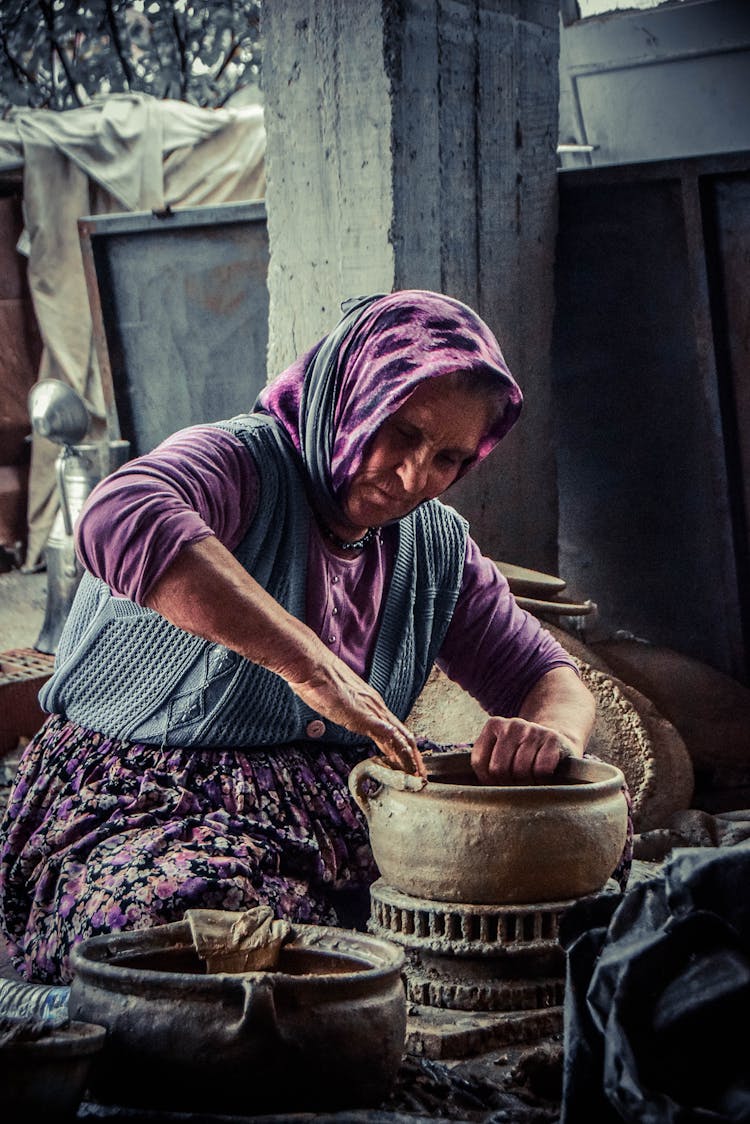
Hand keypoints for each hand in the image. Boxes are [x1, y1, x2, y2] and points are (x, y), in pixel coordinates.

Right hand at [285, 655, 425, 777]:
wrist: (311, 665)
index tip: (407, 764)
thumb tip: (336, 711)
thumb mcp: (333, 699)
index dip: (402, 748)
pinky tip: (404, 763)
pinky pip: (389, 735)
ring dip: (410, 760)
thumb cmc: (317, 679)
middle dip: (413, 758)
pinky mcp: (365, 716)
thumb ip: (340, 708)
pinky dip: (399, 751)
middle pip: (404, 736)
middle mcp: (377, 706)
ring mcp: (373, 710)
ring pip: (401, 738)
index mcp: (370, 702)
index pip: (394, 729)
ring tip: (416, 777)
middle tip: (418, 776)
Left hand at [470, 716, 574, 784]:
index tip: (498, 783)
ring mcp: (533, 730)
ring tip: (528, 783)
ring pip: (520, 770)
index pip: (479, 762)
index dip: (488, 780)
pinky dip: (541, 779)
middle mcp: (512, 724)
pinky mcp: (552, 739)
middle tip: (514, 786)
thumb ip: (485, 764)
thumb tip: (482, 792)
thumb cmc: (521, 754)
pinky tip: (542, 777)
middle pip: (499, 768)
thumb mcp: (499, 751)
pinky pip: (541, 769)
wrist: (557, 740)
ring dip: (525, 784)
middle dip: (506, 783)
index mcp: (493, 725)